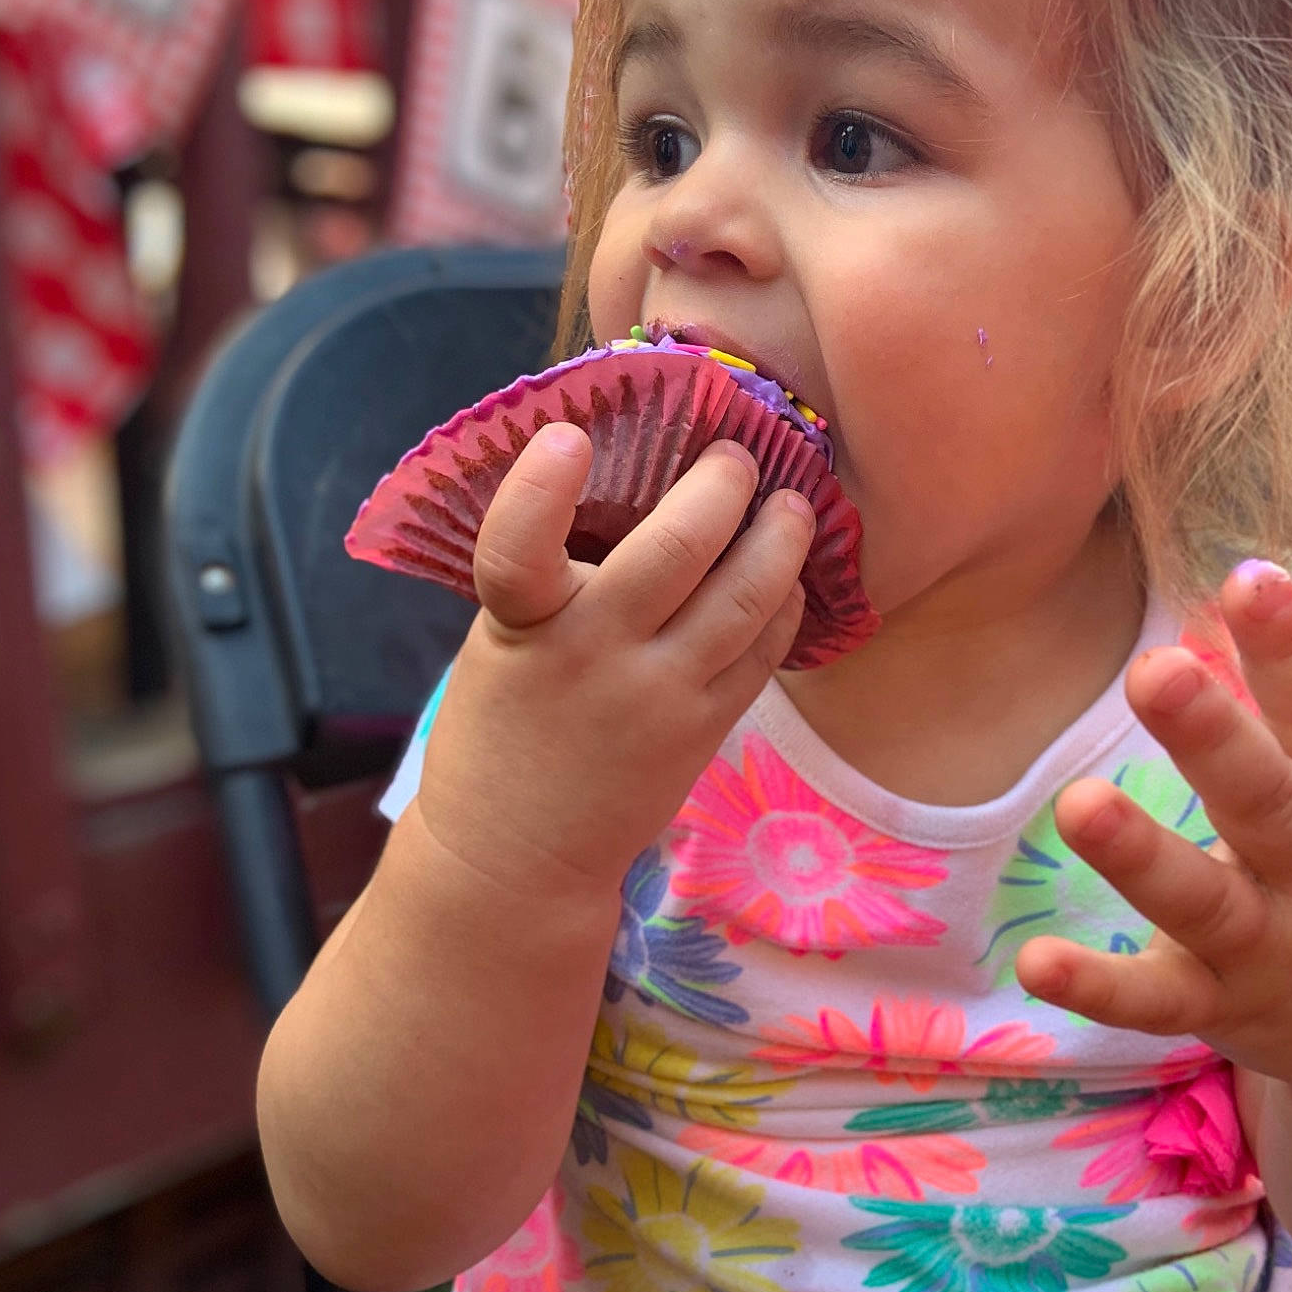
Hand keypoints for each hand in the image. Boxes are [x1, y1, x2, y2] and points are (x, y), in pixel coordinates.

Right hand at [413, 422, 812, 893]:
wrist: (515, 854)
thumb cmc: (502, 728)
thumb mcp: (500, 642)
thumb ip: (553, 577)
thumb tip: (637, 483)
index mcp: (520, 624)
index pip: (516, 550)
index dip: (540, 489)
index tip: (567, 436)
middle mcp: (591, 655)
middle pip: (676, 551)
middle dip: (721, 485)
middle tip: (738, 455)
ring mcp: (656, 695)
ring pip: (744, 597)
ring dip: (780, 537)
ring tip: (792, 503)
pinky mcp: (702, 730)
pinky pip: (764, 651)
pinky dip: (786, 601)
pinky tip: (790, 575)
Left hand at [1016, 565, 1291, 1120]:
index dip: (1290, 650)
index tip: (1249, 577)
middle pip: (1265, 800)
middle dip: (1213, 738)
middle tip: (1155, 671)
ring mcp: (1270, 949)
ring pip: (1201, 900)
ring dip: (1140, 857)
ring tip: (1078, 804)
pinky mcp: (1223, 1010)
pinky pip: (1155, 1002)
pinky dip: (1097, 988)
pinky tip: (1033, 961)